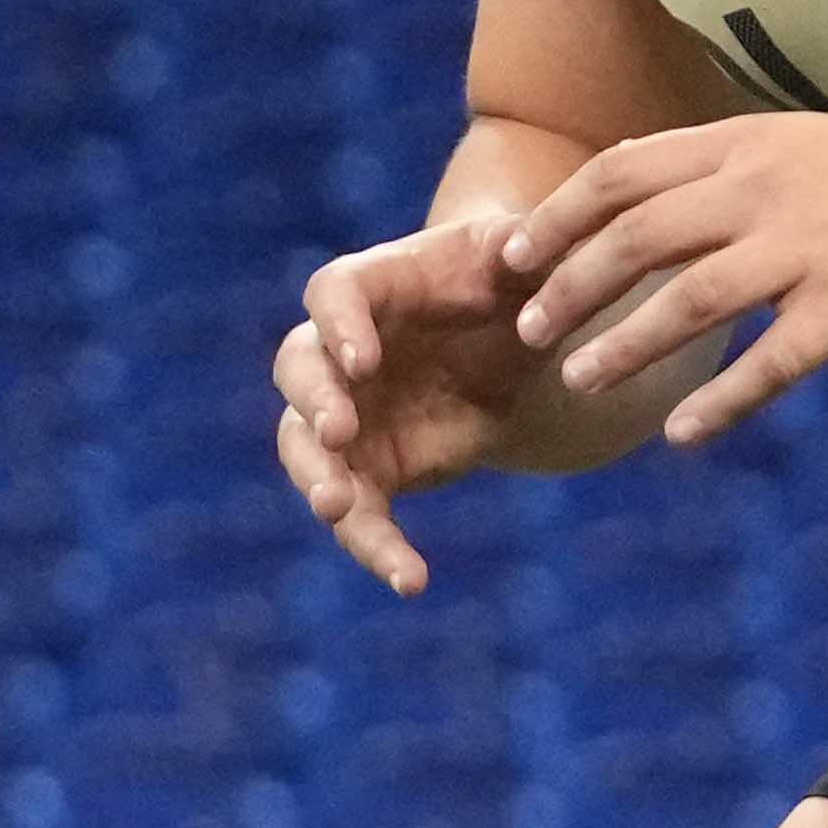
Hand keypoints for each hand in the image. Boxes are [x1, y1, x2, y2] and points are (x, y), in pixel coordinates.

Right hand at [275, 214, 556, 598]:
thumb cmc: (504, 275)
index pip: (332, 296)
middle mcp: (339, 352)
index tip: (360, 360)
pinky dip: (377, 549)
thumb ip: (521, 246)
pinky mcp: (369, 471)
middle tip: (338, 431)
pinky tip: (411, 581)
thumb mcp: (519, 255)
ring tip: (338, 511)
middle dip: (314, 402)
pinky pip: (359, 515)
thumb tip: (528, 249)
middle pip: (299, 371)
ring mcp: (346, 415)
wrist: (504, 332)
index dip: (338, 326)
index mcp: (369, 286)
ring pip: (306, 450)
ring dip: (317, 480)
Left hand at [501, 113, 827, 446]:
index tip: (512, 257)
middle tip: (528, 331)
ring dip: (623, 345)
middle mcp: (766, 188)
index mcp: (746, 147)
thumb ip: (728, 175)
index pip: (622, 172)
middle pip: (637, 236)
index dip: (558, 215)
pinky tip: (684, 435)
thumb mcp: (801, 151)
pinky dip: (721, 401)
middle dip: (570, 285)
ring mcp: (809, 246)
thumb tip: (645, 207)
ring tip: (578, 384)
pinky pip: (772, 363)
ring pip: (689, 299)